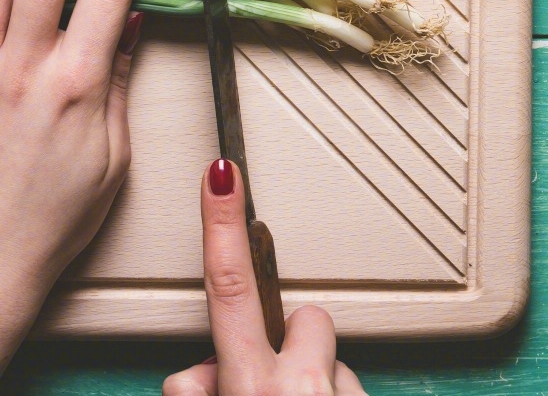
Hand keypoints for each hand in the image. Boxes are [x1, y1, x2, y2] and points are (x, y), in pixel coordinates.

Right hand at [163, 160, 366, 395]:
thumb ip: (198, 389)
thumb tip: (206, 375)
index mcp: (250, 388)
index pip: (230, 287)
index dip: (223, 223)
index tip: (223, 174)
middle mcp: (301, 388)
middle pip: (305, 319)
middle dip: (293, 337)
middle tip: (273, 388)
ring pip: (328, 364)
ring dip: (312, 388)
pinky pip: (349, 391)